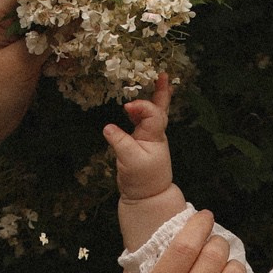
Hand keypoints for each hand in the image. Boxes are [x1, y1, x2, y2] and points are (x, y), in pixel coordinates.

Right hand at [103, 74, 175, 202]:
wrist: (147, 197)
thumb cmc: (141, 179)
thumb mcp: (129, 160)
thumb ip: (119, 142)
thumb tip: (108, 127)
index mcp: (154, 136)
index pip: (151, 114)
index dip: (141, 107)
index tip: (127, 107)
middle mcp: (155, 134)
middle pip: (160, 109)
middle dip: (161, 92)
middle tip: (164, 75)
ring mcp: (150, 138)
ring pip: (154, 114)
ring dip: (153, 98)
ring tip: (155, 83)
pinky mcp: (142, 144)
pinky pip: (144, 122)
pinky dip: (140, 112)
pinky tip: (131, 109)